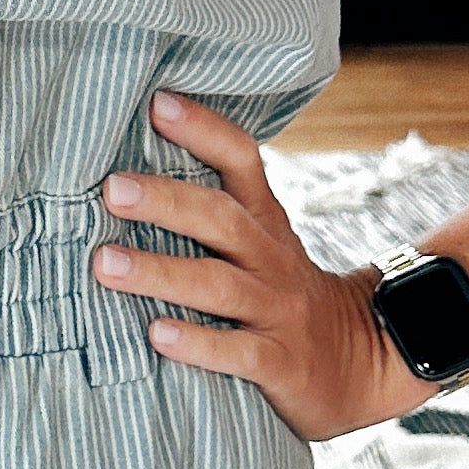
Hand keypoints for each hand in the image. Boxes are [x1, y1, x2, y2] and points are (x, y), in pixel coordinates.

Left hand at [92, 92, 431, 443]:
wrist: (362, 362)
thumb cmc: (284, 297)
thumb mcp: (263, 246)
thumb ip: (213, 214)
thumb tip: (128, 176)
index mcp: (266, 224)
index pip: (243, 161)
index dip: (205, 131)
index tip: (159, 104)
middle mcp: (272, 260)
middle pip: (222, 220)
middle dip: (166, 202)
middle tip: (112, 189)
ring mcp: (278, 311)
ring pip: (219, 285)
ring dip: (160, 273)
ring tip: (106, 263)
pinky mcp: (280, 363)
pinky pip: (238, 352)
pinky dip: (197, 343)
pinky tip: (157, 335)